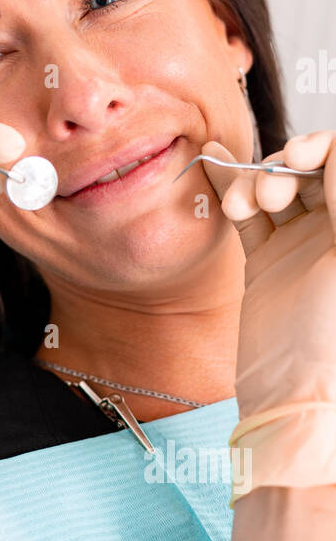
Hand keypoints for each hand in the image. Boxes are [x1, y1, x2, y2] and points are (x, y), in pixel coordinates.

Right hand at [203, 130, 335, 491]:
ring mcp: (304, 248)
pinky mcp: (267, 265)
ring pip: (279, 189)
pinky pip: (249, 216)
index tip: (302, 155)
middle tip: (274, 188)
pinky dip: (231, 191)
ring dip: (257, 181)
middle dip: (288, 165)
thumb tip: (335, 143)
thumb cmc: (335, 337)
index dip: (323, 148)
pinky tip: (217, 171)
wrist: (295, 397)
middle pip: (313, 171)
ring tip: (247, 204)